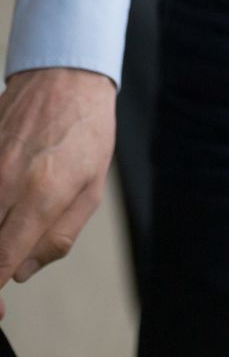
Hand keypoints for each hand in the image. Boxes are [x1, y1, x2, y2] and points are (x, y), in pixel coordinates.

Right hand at [0, 66, 116, 316]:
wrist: (64, 79)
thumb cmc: (86, 134)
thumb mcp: (91, 189)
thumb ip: (57, 236)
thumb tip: (18, 272)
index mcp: (43, 193)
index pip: (2, 256)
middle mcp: (5, 181)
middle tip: (0, 276)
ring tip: (8, 238)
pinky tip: (4, 214)